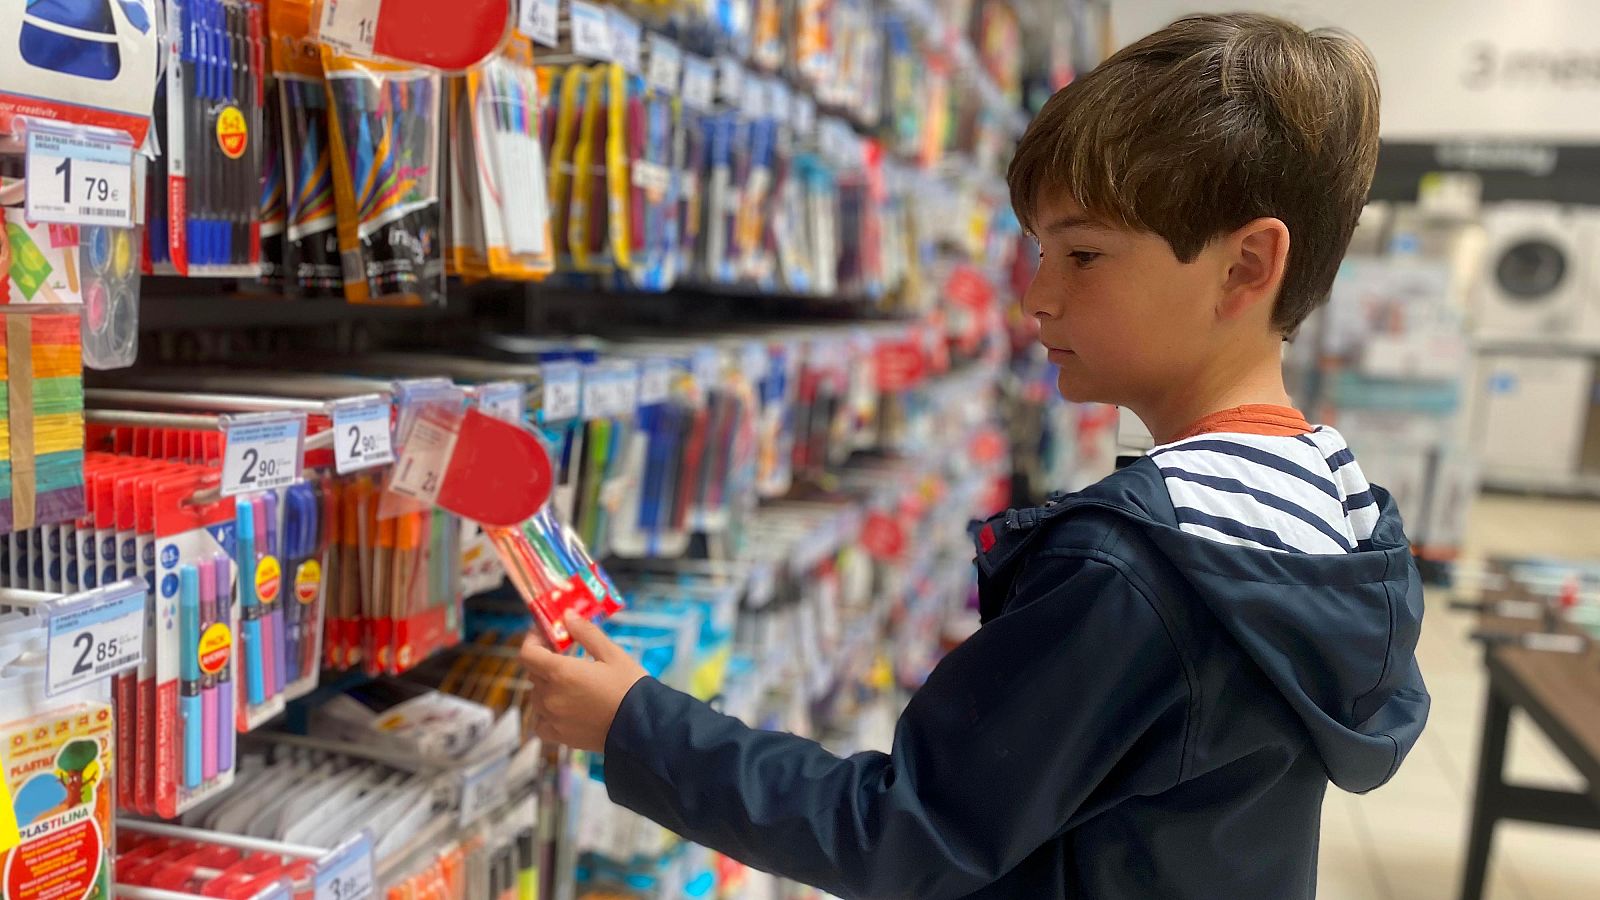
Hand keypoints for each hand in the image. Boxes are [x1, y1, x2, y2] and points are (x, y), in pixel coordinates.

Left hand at [521, 612, 648, 752]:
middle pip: (534, 673)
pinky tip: (563, 708)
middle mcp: (550, 696)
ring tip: (571, 684)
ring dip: (547, 686)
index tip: (545, 636)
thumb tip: (567, 616)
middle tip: (566, 657)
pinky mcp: (560, 736)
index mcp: (560, 673)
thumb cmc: (630, 687)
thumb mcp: (612, 654)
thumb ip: (586, 633)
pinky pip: (540, 722)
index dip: (532, 640)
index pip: (528, 654)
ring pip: (537, 696)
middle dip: (546, 661)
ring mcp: (553, 718)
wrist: (643, 727)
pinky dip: (546, 713)